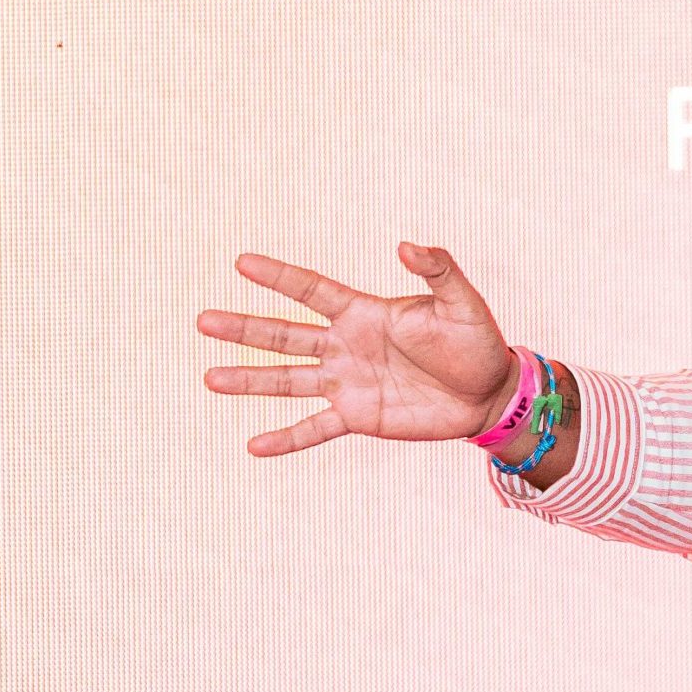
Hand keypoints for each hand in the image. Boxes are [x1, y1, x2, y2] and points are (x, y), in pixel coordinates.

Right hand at [198, 244, 518, 456]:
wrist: (489, 394)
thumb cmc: (476, 342)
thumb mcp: (461, 303)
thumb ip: (437, 271)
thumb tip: (406, 245)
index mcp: (364, 312)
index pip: (312, 290)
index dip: (279, 277)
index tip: (242, 262)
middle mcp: (346, 345)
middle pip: (285, 335)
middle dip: (245, 329)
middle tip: (203, 322)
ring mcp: (347, 383)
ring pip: (288, 380)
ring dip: (250, 380)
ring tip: (210, 379)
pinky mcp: (358, 417)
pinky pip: (315, 429)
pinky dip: (287, 439)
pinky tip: (255, 447)